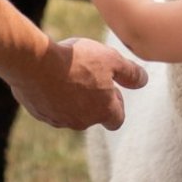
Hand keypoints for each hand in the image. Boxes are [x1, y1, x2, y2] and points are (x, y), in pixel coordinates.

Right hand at [10, 36, 146, 130]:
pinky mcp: (40, 113)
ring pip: (71, 111)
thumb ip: (130, 72)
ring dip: (72, 97)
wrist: (36, 63)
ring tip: (67, 72)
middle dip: (94, 99)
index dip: (116, 104)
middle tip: (88, 74)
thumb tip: (144, 80)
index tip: (111, 87)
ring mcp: (59, 120)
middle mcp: (82, 121)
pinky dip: (53, 95)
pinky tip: (50, 75)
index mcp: (103, 111)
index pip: (117, 119)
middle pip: (93, 115)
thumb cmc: (77, 61)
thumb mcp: (111, 59)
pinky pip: (50, 107)